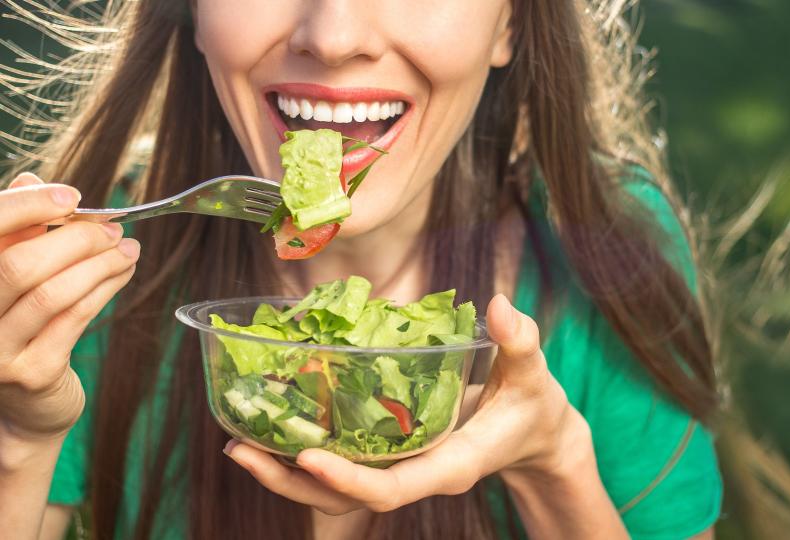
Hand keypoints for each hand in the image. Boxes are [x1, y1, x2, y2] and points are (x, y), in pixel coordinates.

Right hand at [0, 174, 139, 444]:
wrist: (22, 411)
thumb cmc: (16, 329)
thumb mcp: (9, 279)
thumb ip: (16, 233)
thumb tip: (32, 179)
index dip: (25, 205)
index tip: (72, 197)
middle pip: (17, 264)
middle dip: (74, 239)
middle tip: (113, 227)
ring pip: (51, 293)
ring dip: (99, 263)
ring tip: (129, 247)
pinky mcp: (31, 374)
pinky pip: (75, 318)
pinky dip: (105, 288)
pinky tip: (124, 272)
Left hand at [223, 293, 593, 514]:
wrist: (532, 434)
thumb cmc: (532, 406)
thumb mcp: (533, 376)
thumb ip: (520, 343)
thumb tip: (500, 307)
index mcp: (450, 466)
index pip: (392, 488)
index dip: (349, 479)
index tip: (307, 454)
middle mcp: (418, 474)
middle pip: (346, 498)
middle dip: (292, 481)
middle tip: (239, 449)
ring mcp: (402, 468)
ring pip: (336, 488)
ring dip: (286, 471)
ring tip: (238, 442)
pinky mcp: (393, 454)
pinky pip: (344, 463)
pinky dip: (305, 451)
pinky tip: (275, 423)